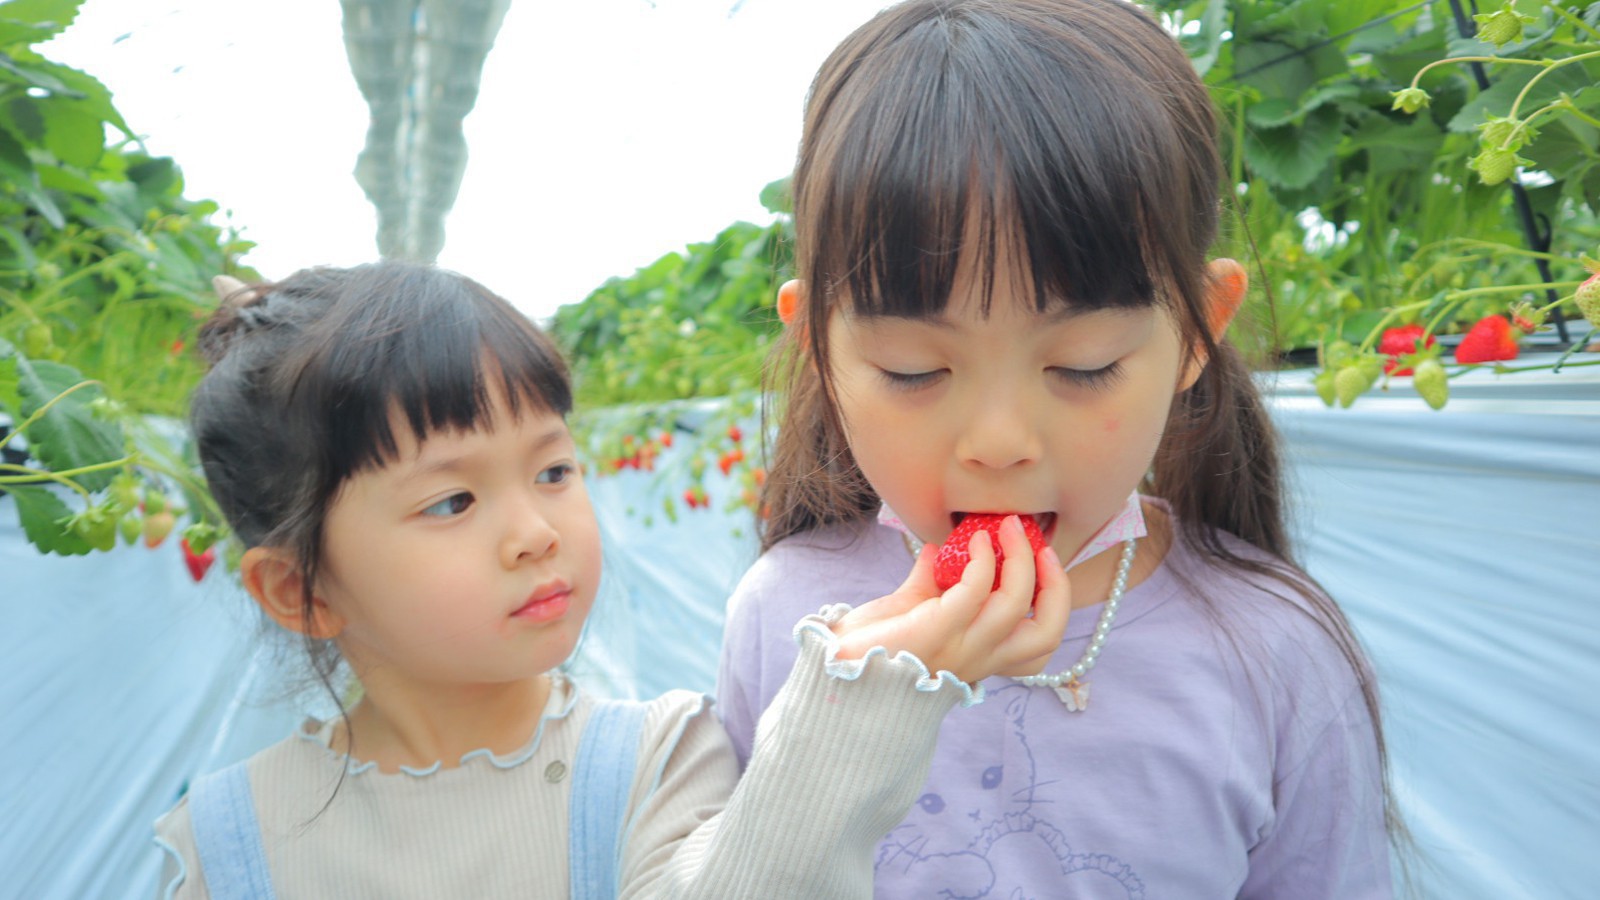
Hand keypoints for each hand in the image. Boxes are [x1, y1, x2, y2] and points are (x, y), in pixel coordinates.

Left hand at [831, 515, 1071, 683]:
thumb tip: (943, 548)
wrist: (837, 662)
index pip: (1040, 647)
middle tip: (1040, 544)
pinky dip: (981, 560)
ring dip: (1019, 558)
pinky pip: (975, 590)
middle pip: (1047, 634)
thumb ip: (936, 581)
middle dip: (1056, 585)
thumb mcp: (916, 608)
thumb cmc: (876, 640)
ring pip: (1017, 605)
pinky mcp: (936, 631)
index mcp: (981, 655)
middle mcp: (978, 658)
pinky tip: (973, 540)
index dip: (1056, 602)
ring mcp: (960, 648)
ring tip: (1006, 527)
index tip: (1045, 561)